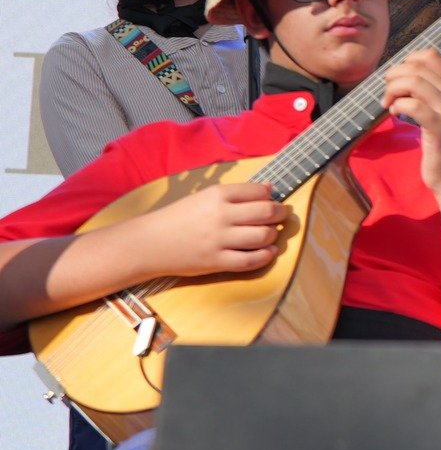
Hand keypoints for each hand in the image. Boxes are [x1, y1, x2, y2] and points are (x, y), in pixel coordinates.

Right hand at [129, 182, 287, 276]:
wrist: (149, 243)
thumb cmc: (179, 218)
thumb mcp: (204, 197)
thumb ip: (237, 193)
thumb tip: (270, 188)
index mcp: (217, 195)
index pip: (259, 191)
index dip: (271, 196)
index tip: (272, 200)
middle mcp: (220, 215)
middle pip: (267, 212)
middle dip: (281, 213)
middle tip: (282, 215)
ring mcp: (219, 240)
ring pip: (264, 236)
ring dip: (274, 235)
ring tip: (270, 233)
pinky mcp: (217, 261)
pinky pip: (252, 260)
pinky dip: (266, 256)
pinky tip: (268, 251)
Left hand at [383, 49, 440, 193]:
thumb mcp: (439, 110)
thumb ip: (428, 91)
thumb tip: (400, 73)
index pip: (431, 55)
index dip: (408, 61)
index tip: (399, 78)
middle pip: (417, 66)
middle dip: (394, 76)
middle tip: (388, 93)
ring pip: (413, 82)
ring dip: (392, 90)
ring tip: (388, 103)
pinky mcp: (438, 128)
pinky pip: (412, 105)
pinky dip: (397, 106)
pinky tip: (394, 114)